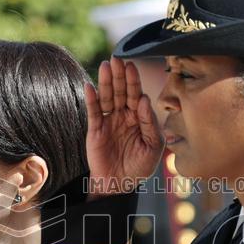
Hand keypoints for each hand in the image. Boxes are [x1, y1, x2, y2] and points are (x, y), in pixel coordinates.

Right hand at [85, 58, 163, 198]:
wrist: (119, 185)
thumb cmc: (139, 167)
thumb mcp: (153, 146)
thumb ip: (150, 123)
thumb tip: (143, 99)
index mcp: (139, 118)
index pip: (136, 95)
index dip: (134, 81)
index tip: (132, 67)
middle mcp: (123, 116)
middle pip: (120, 91)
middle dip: (120, 75)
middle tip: (118, 58)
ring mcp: (108, 121)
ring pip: (107, 97)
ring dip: (105, 81)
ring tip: (106, 66)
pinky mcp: (95, 129)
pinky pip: (93, 111)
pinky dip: (91, 99)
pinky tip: (90, 86)